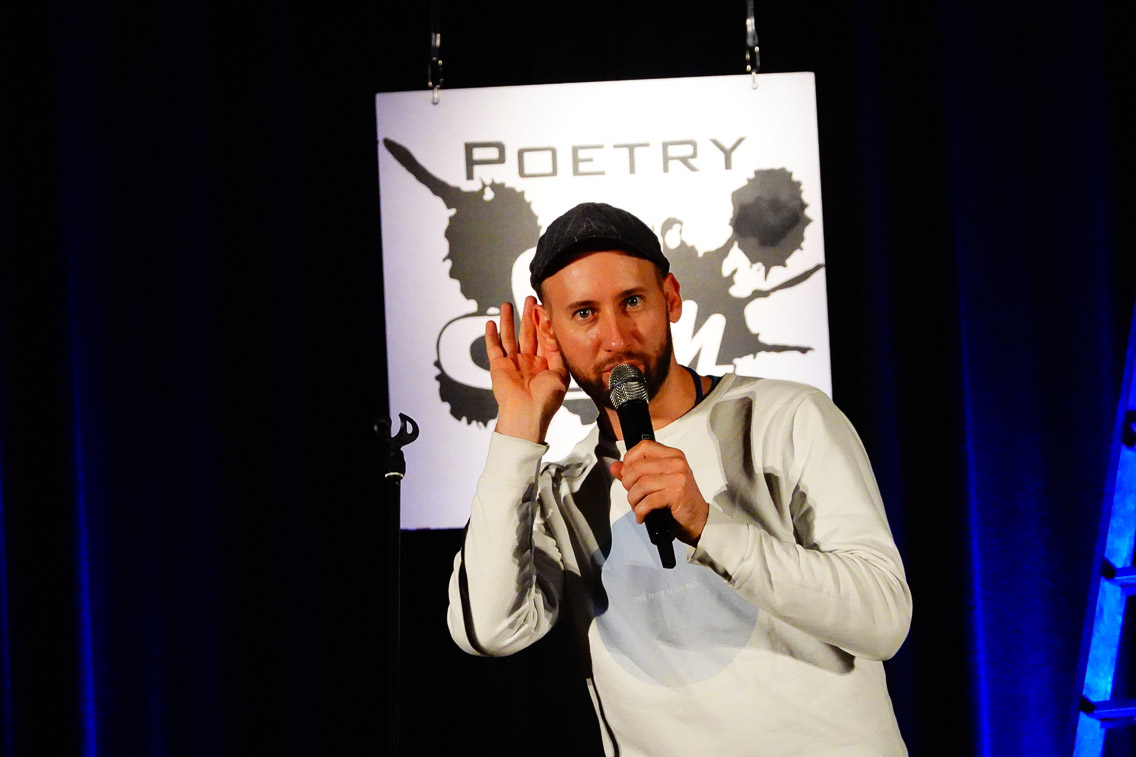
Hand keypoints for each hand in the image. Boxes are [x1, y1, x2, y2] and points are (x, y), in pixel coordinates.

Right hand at [485, 296, 568, 442]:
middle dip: (529, 316)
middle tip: (530, 299)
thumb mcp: (560, 374)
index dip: (544, 323)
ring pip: (509, 336)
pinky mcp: (498, 367)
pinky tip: (490, 323)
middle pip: (527, 333)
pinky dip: (491, 336)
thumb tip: (553, 332)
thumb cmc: (546, 400)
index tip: (544, 307)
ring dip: (508, 320)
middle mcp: (528, 362)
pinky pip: (493, 348)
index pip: (544, 338)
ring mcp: (513, 363)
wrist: (527, 414)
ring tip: (507, 304)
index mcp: (544, 364)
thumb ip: (557, 352)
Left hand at [610, 441, 708, 545]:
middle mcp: (676, 463)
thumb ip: (635, 472)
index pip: (643, 446)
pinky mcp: (677, 494)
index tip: (626, 474)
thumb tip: (614, 467)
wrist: (698, 518)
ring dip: (634, 499)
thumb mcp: (657, 481)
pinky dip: (641, 511)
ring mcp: (678, 478)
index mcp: (672, 455)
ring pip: (641, 484)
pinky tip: (642, 515)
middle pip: (638, 467)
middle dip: (628, 484)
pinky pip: (648, 501)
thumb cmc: (678, 499)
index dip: (629, 460)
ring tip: (637, 506)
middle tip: (633, 495)